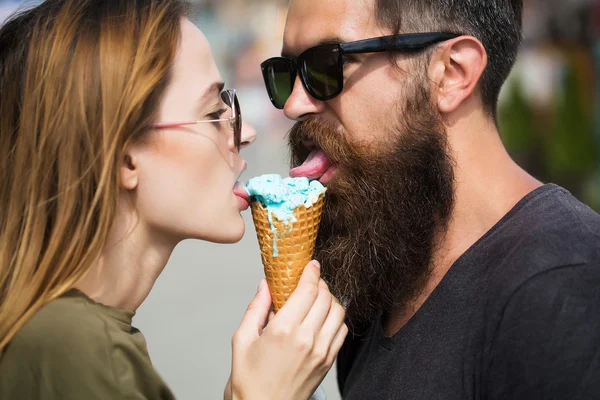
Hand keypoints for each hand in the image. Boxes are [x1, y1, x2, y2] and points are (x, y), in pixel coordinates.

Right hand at [225, 261, 347, 399]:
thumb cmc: (249, 381)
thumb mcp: (242, 340)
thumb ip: (256, 308)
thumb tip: (265, 285)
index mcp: (283, 330)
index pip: (308, 290)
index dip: (311, 272)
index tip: (310, 264)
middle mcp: (306, 339)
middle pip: (325, 297)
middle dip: (320, 283)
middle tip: (310, 280)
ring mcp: (321, 351)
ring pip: (338, 312)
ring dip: (330, 299)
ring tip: (317, 298)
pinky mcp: (328, 361)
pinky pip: (342, 331)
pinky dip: (336, 318)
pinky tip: (323, 317)